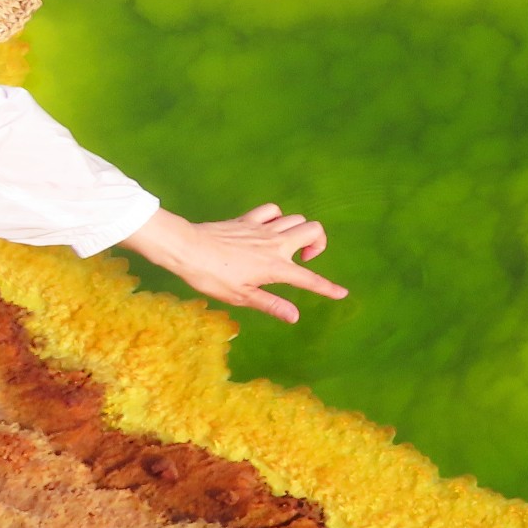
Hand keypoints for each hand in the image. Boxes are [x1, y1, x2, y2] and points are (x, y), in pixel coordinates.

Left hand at [121, 203, 347, 323]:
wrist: (186, 248)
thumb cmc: (211, 276)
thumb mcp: (241, 296)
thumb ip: (271, 304)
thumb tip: (295, 316)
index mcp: (275, 267)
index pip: (309, 279)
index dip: (327, 288)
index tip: (341, 293)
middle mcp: (275, 244)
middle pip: (313, 230)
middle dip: (318, 243)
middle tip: (304, 258)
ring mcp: (263, 228)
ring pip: (296, 218)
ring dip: (298, 230)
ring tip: (287, 246)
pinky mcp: (248, 219)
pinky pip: (272, 210)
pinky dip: (277, 217)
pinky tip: (268, 228)